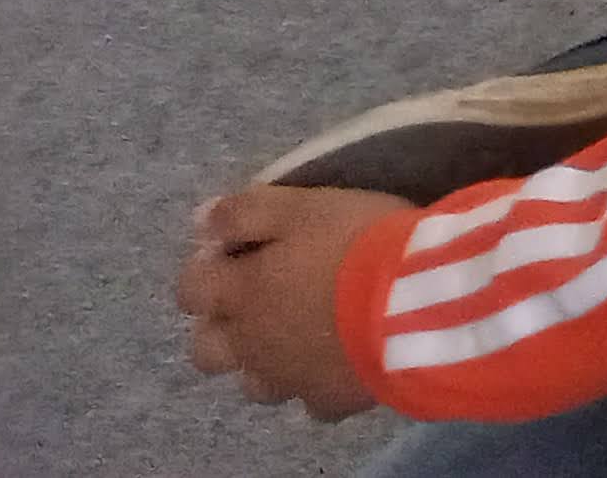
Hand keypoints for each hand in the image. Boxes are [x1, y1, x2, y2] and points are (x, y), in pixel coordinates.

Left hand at [177, 185, 404, 417]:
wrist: (416, 300)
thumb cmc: (357, 243)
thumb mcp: (304, 206)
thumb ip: (247, 212)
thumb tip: (200, 219)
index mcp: (240, 293)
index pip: (191, 289)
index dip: (206, 270)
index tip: (237, 252)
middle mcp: (250, 343)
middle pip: (206, 349)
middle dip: (221, 327)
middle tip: (258, 302)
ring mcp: (287, 378)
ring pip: (253, 382)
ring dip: (265, 361)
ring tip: (300, 336)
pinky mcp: (328, 399)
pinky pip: (311, 400)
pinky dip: (317, 383)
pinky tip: (341, 362)